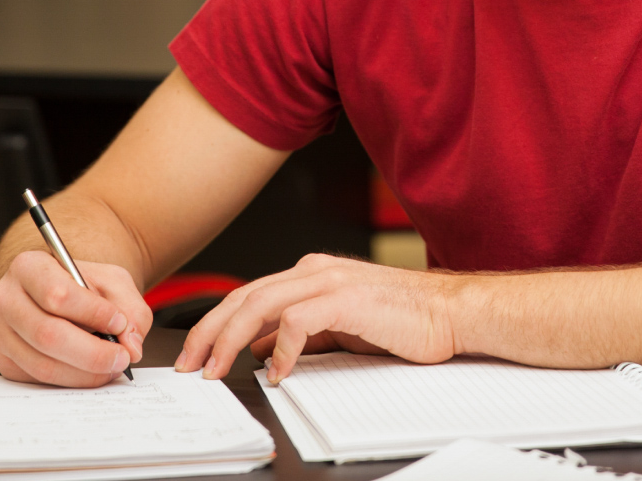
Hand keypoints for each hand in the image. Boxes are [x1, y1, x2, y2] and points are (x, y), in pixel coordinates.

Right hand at [0, 250, 151, 386]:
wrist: (59, 293)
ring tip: (111, 366)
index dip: (93, 313)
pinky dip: (71, 380)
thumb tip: (131, 345)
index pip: (57, 295)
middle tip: (122, 357)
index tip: (120, 323)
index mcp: (29, 267)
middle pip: (48, 335)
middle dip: (93, 353)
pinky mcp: (4, 360)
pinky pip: (38, 379)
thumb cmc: (83, 285)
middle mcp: (5, 299)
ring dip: (85, 373)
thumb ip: (130, 309)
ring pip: (43, 364)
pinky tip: (90, 372)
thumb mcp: (112, 282)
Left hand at [174, 253, 462, 384]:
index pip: (247, 296)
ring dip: (231, 340)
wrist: (451, 312)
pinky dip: (280, 347)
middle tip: (190, 365)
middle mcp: (313, 271)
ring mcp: (328, 281)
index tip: (196, 354)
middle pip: (243, 297)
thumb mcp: (340, 327)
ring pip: (260, 305)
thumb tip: (261, 348)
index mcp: (310, 274)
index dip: (215, 325)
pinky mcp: (345, 299)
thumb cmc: (404, 320)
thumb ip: (301, 334)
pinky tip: (277, 371)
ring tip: (217, 369)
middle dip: (209, 333)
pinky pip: (297, 320)